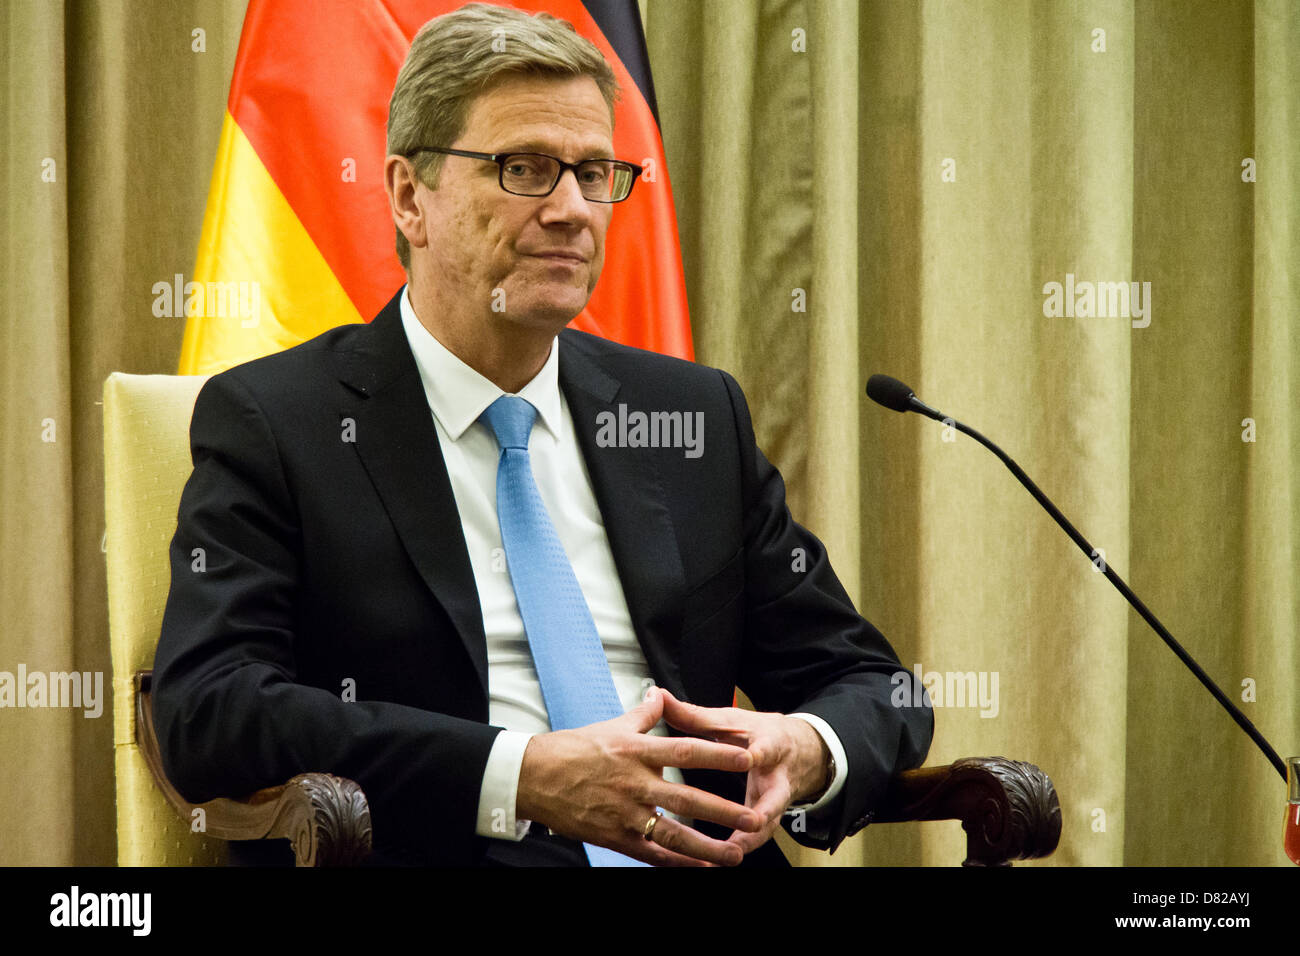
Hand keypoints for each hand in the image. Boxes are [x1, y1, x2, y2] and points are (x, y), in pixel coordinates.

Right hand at [516, 687, 763, 865]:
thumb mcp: (611, 726)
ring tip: (735, 855)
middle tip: (753, 818)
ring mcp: (626, 813)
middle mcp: (635, 783)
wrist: (534, 777)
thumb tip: (660, 694)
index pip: (686, 751)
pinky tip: (699, 868)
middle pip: (687, 798)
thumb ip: (644, 714)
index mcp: (637, 751)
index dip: (719, 754)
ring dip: (707, 847)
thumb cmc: (573, 749)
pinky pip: (652, 853)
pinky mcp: (615, 836)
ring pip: (673, 833)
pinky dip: (677, 863)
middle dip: (723, 810)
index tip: (748, 756)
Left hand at [659, 689, 829, 855]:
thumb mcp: (732, 720)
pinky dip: (742, 846)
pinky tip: (718, 859)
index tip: (749, 758)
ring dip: (750, 839)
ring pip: (768, 824)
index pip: (765, 748)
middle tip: (752, 823)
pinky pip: (758, 836)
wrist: (800, 751)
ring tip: (728, 854)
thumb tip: (658, 695)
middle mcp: (777, 776)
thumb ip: (694, 715)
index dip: (758, 753)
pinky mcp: (772, 817)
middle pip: (775, 796)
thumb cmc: (758, 734)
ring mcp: (777, 801)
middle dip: (764, 811)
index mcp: (769, 745)